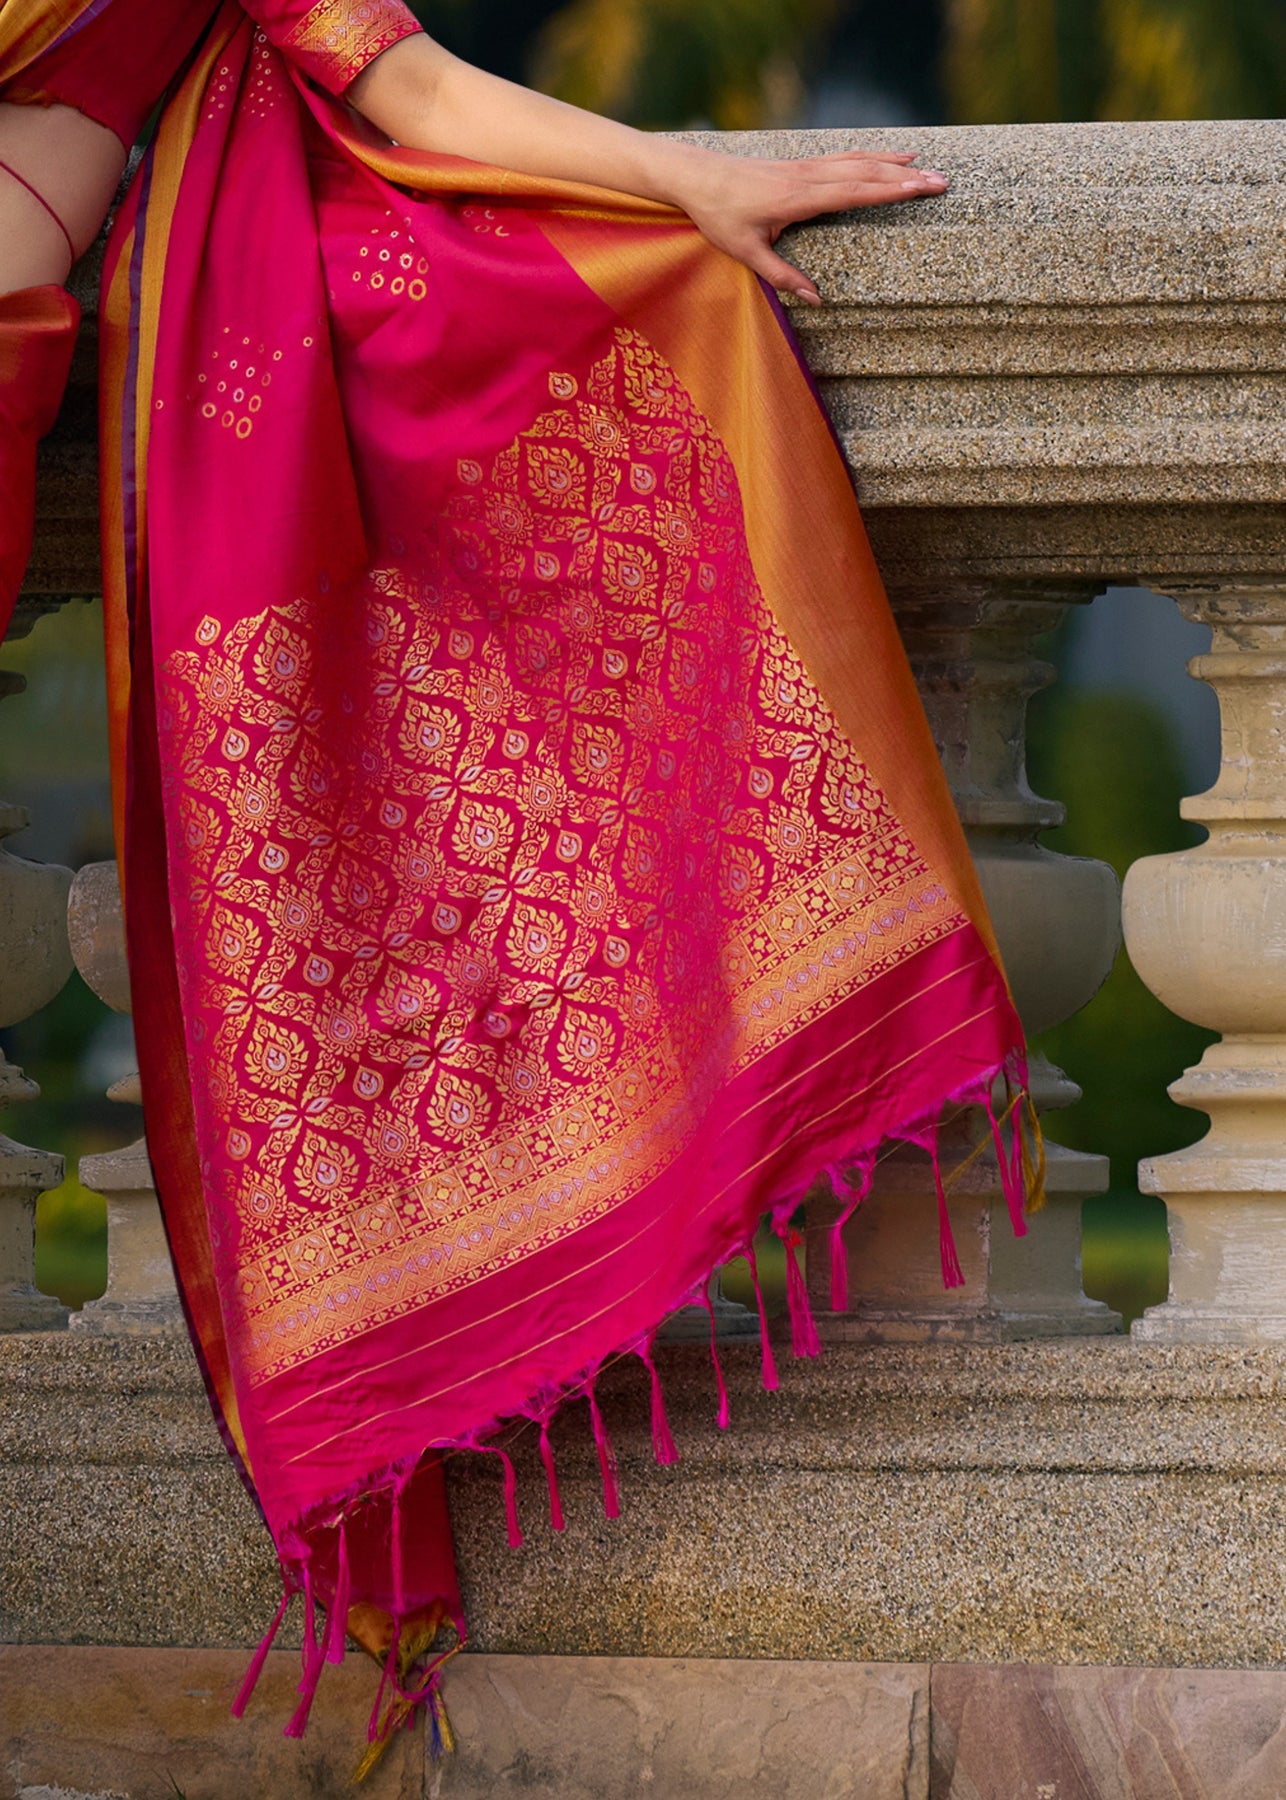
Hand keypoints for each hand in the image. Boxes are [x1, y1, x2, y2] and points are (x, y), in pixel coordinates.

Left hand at [677, 151, 949, 304]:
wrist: (697, 176)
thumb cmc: (719, 216)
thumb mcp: (747, 253)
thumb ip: (783, 277)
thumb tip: (816, 300)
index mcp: (798, 198)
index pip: (853, 192)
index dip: (888, 190)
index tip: (919, 189)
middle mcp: (807, 177)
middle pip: (865, 173)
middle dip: (905, 177)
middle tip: (941, 181)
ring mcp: (805, 167)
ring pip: (857, 160)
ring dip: (892, 163)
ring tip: (925, 166)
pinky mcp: (801, 165)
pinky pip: (843, 157)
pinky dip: (870, 156)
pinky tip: (887, 157)